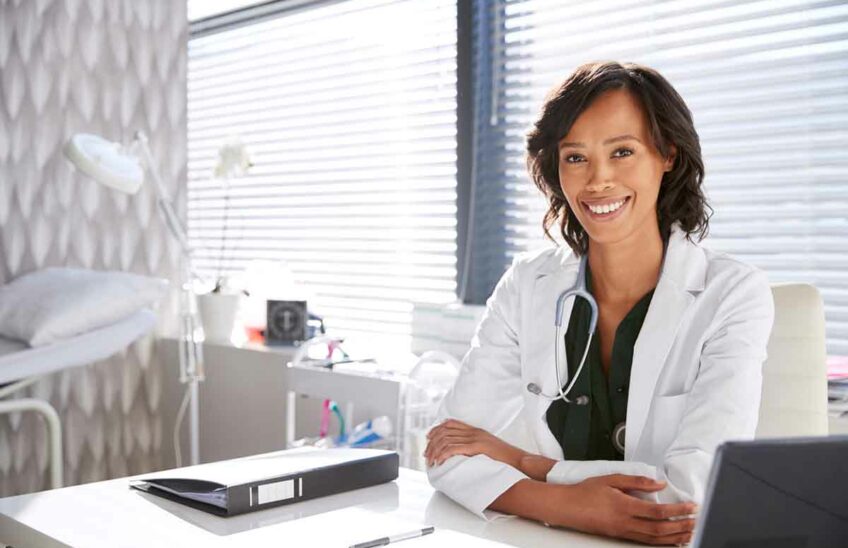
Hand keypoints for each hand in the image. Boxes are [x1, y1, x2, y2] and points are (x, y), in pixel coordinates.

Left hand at [424, 419, 525, 468]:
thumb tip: (462, 454)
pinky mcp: (478, 447)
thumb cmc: (505, 459)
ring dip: (435, 451)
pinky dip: (443, 454)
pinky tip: (439, 461)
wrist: (519, 460)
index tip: (428, 439)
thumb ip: (475, 447)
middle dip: (432, 443)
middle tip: (426, 455)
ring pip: (447, 440)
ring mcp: (476, 438)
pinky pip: (454, 448)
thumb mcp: (487, 449)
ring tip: (430, 461)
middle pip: (445, 431)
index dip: (436, 430)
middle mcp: (474, 431)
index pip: (450, 423)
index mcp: (475, 430)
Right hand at [556, 474, 697, 545]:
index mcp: (624, 506)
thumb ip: (636, 481)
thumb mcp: (611, 479)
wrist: (566, 507)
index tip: (691, 507)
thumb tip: (657, 483)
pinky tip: (670, 540)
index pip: (658, 511)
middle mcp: (625, 522)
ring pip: (654, 539)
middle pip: (660, 529)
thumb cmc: (585, 491)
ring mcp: (622, 532)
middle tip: (696, 522)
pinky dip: (661, 542)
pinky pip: (645, 541)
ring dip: (675, 537)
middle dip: (681, 527)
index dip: (677, 511)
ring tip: (690, 533)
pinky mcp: (620, 536)